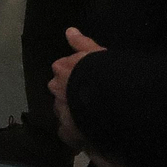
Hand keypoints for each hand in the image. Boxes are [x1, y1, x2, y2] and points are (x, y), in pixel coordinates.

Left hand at [49, 27, 104, 148]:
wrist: (109, 99)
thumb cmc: (104, 72)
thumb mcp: (96, 53)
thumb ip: (81, 43)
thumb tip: (69, 30)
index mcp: (62, 69)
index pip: (62, 71)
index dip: (73, 77)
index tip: (84, 81)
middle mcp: (57, 89)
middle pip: (60, 92)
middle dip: (70, 96)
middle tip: (88, 101)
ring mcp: (61, 111)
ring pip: (64, 113)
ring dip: (73, 114)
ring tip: (91, 119)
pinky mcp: (67, 131)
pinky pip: (68, 133)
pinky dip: (76, 134)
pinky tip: (88, 135)